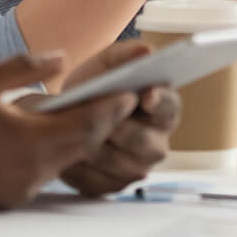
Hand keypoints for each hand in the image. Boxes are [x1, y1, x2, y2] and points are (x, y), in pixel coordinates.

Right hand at [0, 53, 135, 210]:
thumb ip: (23, 67)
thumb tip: (60, 57)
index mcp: (28, 141)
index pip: (87, 124)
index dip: (113, 106)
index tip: (132, 90)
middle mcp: (31, 172)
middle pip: (84, 146)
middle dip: (105, 122)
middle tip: (124, 100)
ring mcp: (20, 190)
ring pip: (66, 161)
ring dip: (81, 139)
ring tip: (94, 114)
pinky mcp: (8, 199)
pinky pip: (45, 174)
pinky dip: (57, 153)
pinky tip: (53, 136)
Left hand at [57, 42, 180, 194]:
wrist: (66, 114)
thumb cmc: (94, 86)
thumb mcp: (105, 65)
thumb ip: (124, 55)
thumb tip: (146, 50)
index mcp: (163, 109)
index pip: (169, 107)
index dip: (159, 102)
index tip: (145, 96)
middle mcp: (157, 143)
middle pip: (145, 142)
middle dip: (120, 128)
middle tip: (97, 116)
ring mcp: (136, 168)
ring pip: (119, 164)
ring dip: (96, 147)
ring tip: (74, 132)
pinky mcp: (112, 187)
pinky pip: (98, 182)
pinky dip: (81, 168)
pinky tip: (67, 152)